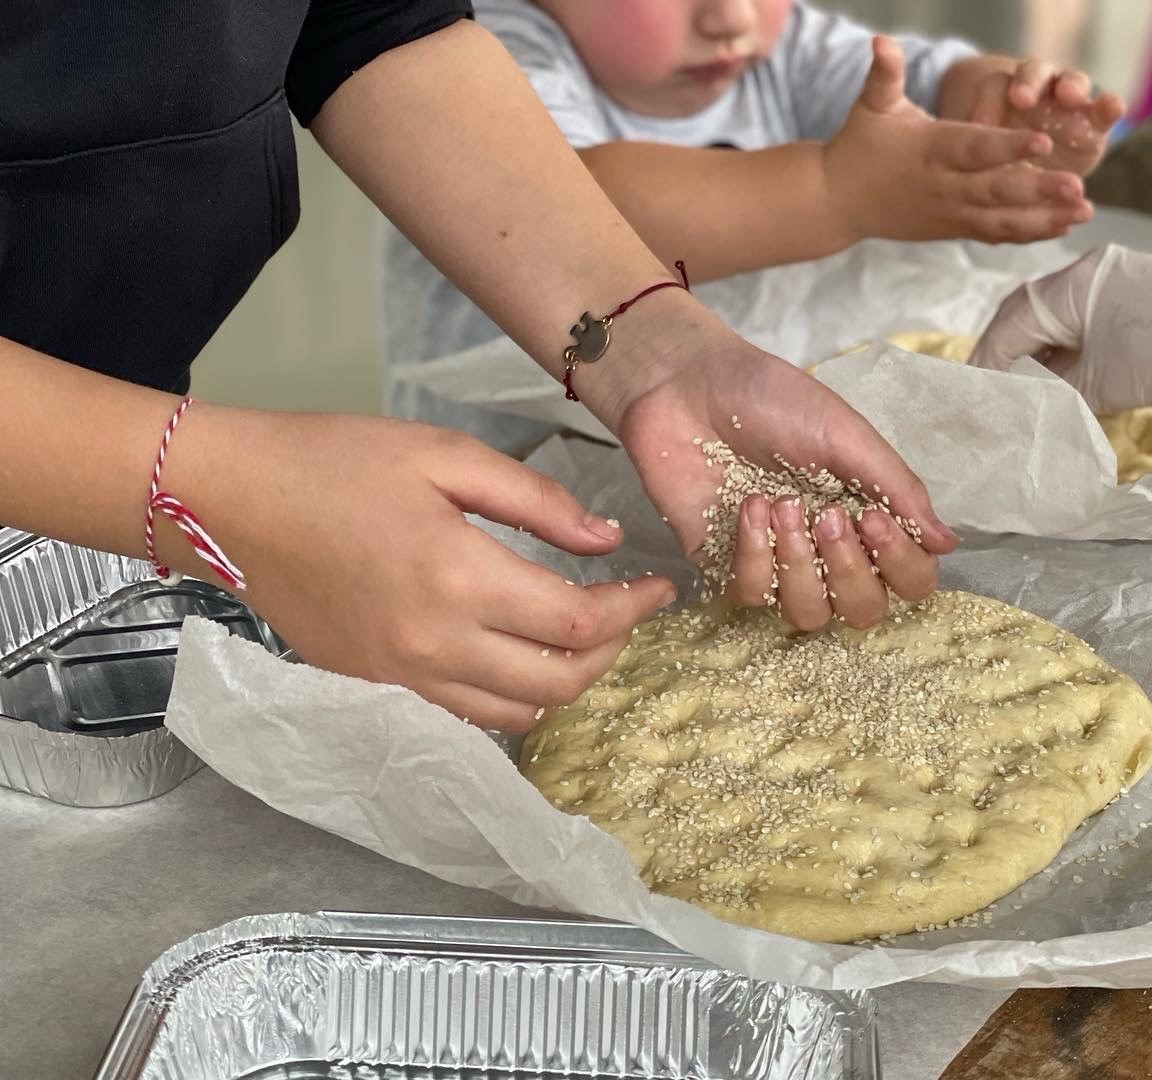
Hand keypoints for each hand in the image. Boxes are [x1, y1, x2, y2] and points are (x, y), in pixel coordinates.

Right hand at [158, 409, 675, 730]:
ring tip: (580, 637)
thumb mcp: (446, 456)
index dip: (632, 611)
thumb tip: (606, 541)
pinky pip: (466, 715)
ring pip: (515, 714)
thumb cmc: (337, 461)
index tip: (657, 587)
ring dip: (564, 683)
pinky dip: (510, 697)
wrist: (231, 499)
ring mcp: (401, 678)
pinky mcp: (375, 688)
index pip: (577, 624)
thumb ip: (537, 503)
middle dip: (609, 653)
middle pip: (557, 684)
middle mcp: (435, 646)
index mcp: (458, 578)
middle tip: (624, 612)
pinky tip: (518, 654)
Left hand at [585, 321, 956, 631]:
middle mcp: (827, 548)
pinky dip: (755, 554)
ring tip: (783, 507)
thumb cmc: (769, 397)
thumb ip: (897, 487)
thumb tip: (948, 542)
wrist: (687, 383)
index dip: (902, 565)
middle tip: (829, 518)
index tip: (873, 519)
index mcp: (866, 514)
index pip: (909, 577)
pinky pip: (752, 595)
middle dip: (850, 571)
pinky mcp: (725, 564)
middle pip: (863, 610)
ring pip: (808, 614)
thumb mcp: (845, 433)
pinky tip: (748, 508)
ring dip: (801, 566)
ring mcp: (776, 561)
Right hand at [822, 36, 1092, 246]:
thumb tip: (880, 40)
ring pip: (1001, 219)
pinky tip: (1061, 228)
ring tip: (1083, 212)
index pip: (974, 148)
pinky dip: (1027, 232)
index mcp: (931, 149)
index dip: (1007, 148)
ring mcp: (950, 211)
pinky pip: (994, 232)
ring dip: (1044, 218)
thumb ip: (884, 74)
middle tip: (1077, 186)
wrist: (837, 201)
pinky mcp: (953, 228)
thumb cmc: (858, 145)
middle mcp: (944, 185)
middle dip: (1038, 190)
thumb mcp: (870, 106)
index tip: (1042, 142)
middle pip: (996, 189)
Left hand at [940, 53, 1124, 175]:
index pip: (996, 85)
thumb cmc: (995, 164)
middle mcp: (1036, 94)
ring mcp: (1068, 106)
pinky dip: (1110, 105)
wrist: (1031, 179)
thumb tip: (946, 143)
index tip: (981, 119)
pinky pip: (1104, 108)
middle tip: (1022, 98)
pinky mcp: (1094, 124)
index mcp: (1001, 98)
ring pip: (1070, 82)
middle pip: (1034, 75)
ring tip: (1071, 96)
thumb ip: (968, 148)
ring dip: (1071, 86)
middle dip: (1029, 83)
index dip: (990, 99)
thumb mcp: (975, 155)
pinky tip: (1114, 107)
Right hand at [969, 245, 1151, 413]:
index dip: (987, 368)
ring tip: (1025, 392)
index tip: (975, 401)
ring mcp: (1103, 274)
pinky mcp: (1123, 285)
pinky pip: (1075, 313)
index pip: (1006, 328)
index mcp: (1068, 287)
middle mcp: (1080, 271)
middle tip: (993, 398)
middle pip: (1020, 315)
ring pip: (1048, 315)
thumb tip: (1022, 400)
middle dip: (1004, 357)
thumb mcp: (1105, 383)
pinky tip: (1059, 374)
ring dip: (1033, 352)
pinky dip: (1062, 343)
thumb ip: (1053, 390)